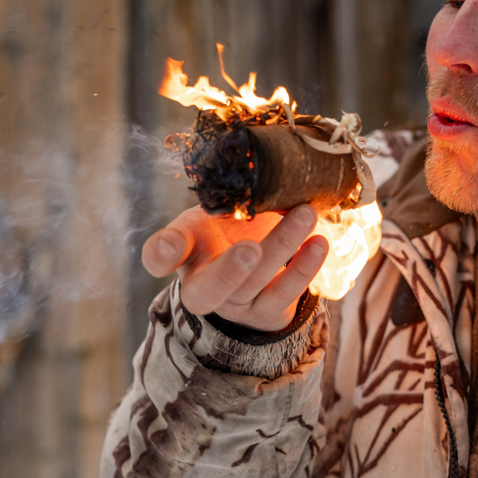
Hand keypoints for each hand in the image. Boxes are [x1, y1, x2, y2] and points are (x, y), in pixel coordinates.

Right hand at [141, 204, 328, 331]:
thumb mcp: (215, 212)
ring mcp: (236, 304)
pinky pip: (286, 295)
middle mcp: (202, 286)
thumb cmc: (226, 231)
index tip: (169, 247)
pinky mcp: (267, 311)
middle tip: (251, 250)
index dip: (162, 254)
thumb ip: (224, 198)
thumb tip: (258, 166)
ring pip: (254, 284)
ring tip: (306, 215)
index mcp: (184, 253)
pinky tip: (319, 243)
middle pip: (207, 290)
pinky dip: (304, 268)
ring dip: (282, 248)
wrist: (250, 266)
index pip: (159, 257)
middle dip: (229, 271)